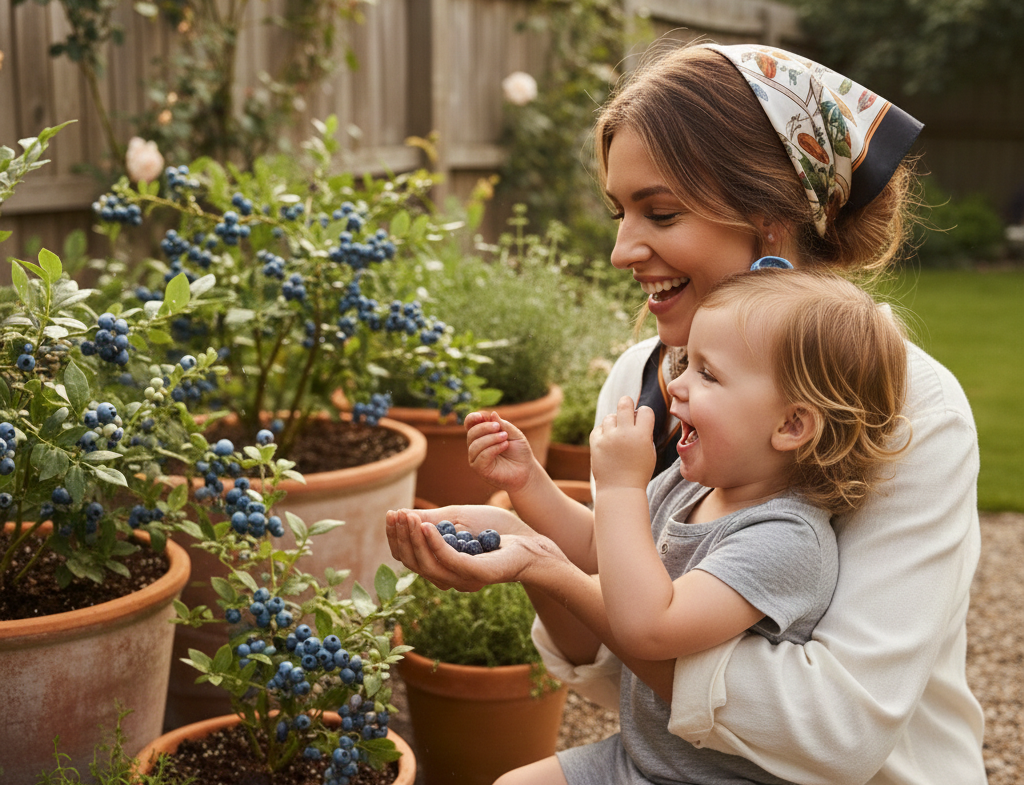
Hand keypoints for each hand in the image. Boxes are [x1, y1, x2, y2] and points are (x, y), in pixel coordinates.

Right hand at [384, 505, 563, 591]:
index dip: (396, 538)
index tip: (390, 515)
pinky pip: (448, 560)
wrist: (529, 539)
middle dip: (401, 537)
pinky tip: (425, 526)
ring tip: (407, 516)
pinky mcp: (476, 574)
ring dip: (413, 538)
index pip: (409, 558)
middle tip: (394, 514)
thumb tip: (402, 515)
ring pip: (426, 564)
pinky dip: (433, 543)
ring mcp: (462, 578)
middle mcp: (448, 577)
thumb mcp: (457, 519)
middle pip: (413, 563)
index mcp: (441, 567)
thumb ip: (432, 522)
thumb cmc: (494, 529)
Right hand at [465, 411, 536, 493]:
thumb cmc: (519, 452)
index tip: (481, 416)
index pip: (469, 424)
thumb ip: (503, 424)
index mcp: (482, 435)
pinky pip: (481, 457)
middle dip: (484, 428)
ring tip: (505, 438)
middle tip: (500, 428)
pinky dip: (493, 449)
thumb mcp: (514, 434)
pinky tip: (504, 446)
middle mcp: (476, 446)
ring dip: (491, 439)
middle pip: (471, 433)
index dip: (472, 418)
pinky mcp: (480, 469)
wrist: (526, 471)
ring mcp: (477, 459)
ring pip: (475, 445)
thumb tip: (492, 414)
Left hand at [590, 395, 655, 490]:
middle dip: (627, 403)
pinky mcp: (595, 443)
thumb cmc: (638, 472)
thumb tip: (638, 415)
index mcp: (642, 436)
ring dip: (615, 422)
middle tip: (627, 410)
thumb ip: (645, 433)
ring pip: (610, 416)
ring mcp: (608, 438)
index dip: (644, 413)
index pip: (645, 410)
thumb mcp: (649, 452)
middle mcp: (624, 434)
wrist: (619, 490)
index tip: (642, 421)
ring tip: (618, 435)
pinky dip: (603, 433)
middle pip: (625, 403)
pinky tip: (609, 442)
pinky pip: (599, 428)